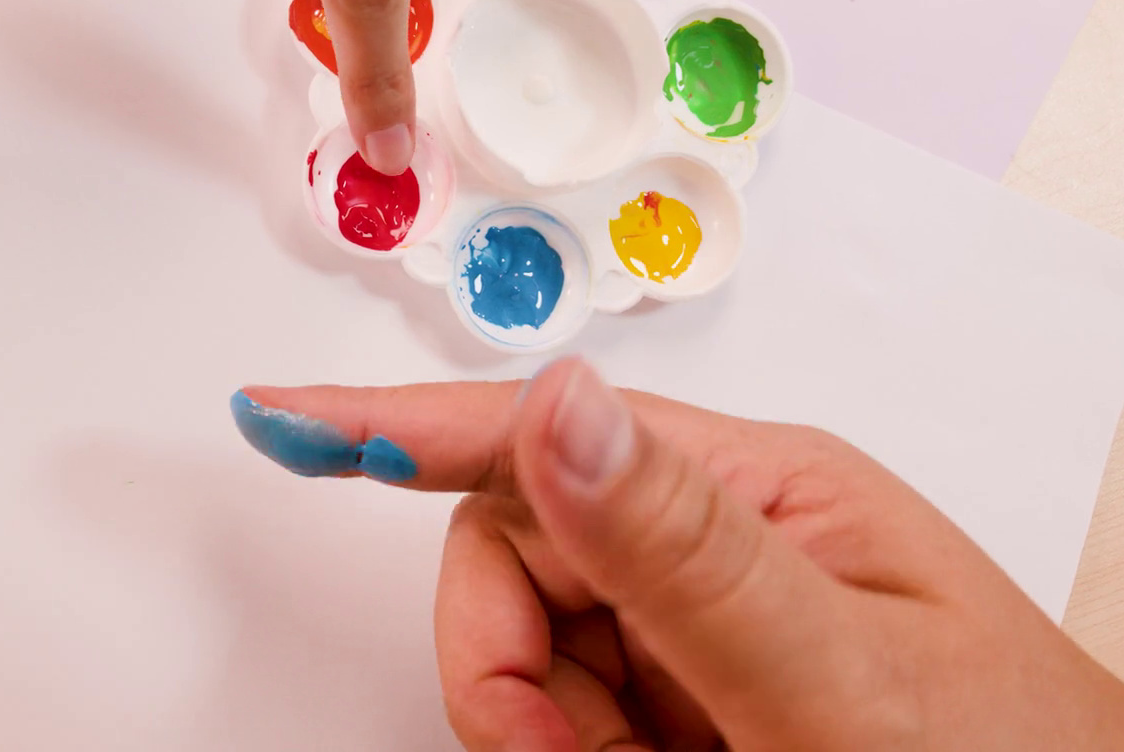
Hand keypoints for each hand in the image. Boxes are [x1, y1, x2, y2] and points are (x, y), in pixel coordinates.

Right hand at [231, 359, 1123, 750]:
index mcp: (760, 490)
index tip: (277, 422)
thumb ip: (690, 551)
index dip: (394, 426)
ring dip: (551, 738)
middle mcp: (714, 545)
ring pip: (523, 659)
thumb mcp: (847, 675)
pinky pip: (565, 724)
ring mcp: (693, 635)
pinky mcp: (680, 713)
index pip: (539, 434)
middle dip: (506, 673)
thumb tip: (558, 405)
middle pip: (507, 563)